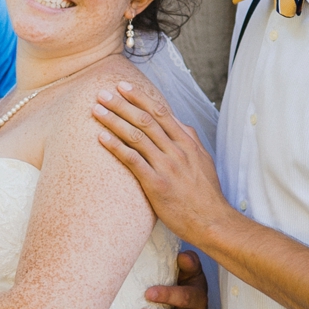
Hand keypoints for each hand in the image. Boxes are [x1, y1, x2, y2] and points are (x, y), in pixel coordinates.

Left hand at [93, 82, 232, 245]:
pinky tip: (101, 138)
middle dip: (122, 104)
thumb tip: (180, 124)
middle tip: (102, 93)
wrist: (212, 221)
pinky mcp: (156, 184)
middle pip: (145, 119)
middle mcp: (177, 150)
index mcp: (187, 143)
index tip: (123, 87)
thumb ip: (191, 140)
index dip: (140, 98)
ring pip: (136, 136)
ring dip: (114, 121)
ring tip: (96, 111)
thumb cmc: (206, 194)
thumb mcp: (203, 161)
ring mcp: (167, 166)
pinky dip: (116, 146)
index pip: (161, 112)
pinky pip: (133, 160)